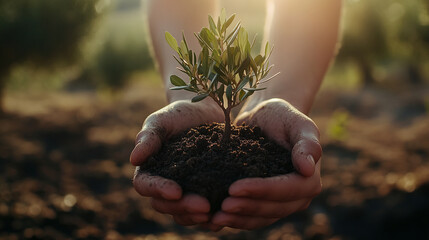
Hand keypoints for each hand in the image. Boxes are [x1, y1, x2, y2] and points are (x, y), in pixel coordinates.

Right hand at [131, 99, 223, 226]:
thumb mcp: (162, 121)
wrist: (206, 111)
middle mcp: (164, 184)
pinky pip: (202, 210)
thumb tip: (133, 159)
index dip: (159, 190)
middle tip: (203, 207)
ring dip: (195, 216)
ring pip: (182, 213)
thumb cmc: (179, 114)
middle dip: (182, 207)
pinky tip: (223, 215)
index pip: (145, 185)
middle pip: (164, 205)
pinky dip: (210, 216)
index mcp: (149, 168)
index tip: (176, 191)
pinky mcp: (204, 191)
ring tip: (213, 214)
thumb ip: (149, 137)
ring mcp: (184, 190)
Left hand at [210, 98, 321, 229]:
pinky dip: (233, 220)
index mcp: (308, 179)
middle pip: (273, 209)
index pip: (288, 190)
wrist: (262, 119)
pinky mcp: (261, 205)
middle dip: (247, 208)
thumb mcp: (296, 122)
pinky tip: (213, 220)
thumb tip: (307, 169)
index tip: (235, 188)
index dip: (263, 191)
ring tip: (215, 217)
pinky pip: (249, 219)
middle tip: (222, 205)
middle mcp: (296, 197)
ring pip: (260, 218)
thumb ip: (307, 142)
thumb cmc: (281, 116)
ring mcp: (279, 204)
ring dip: (238, 219)